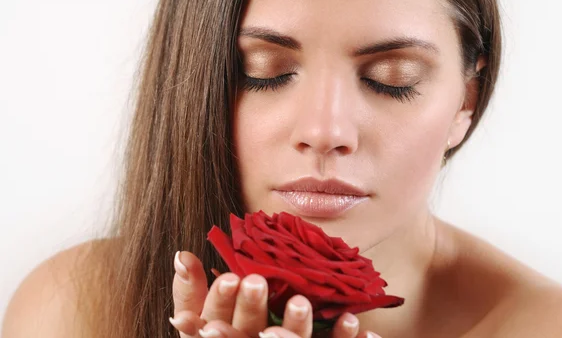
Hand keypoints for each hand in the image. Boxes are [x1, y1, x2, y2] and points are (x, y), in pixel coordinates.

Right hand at [169, 251, 380, 337]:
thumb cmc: (228, 335)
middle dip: (251, 310)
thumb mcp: (203, 318)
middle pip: (248, 336)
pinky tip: (356, 322)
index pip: (216, 323)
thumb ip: (189, 290)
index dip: (221, 302)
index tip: (230, 278)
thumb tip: (182, 254)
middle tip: (257, 282)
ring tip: (301, 303)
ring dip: (295, 328)